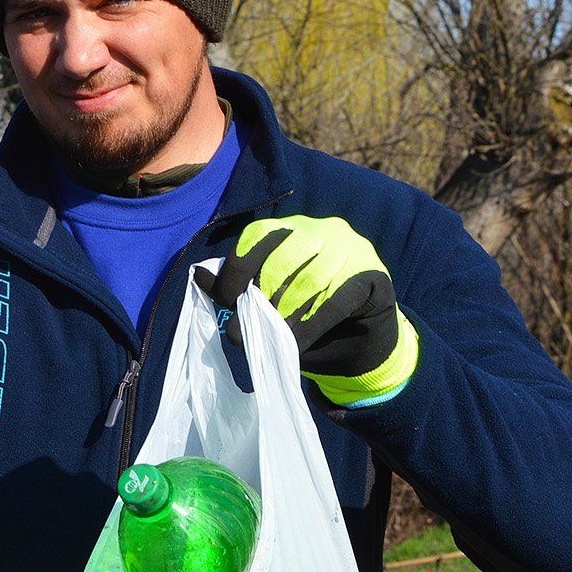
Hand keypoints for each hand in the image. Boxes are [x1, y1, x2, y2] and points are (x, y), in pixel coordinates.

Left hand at [199, 215, 419, 405]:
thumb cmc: (307, 319)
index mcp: (293, 228)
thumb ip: (235, 288)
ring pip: (308, 280)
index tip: (227, 303)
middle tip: (243, 334)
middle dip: (257, 300)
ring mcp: (352, 249)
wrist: (360, 343)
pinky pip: (336, 300)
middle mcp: (323, 230)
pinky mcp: (373, 274)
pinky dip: (312, 325)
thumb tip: (198, 275)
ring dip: (284, 316)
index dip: (237, 269)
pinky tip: (298, 343)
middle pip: (281, 259)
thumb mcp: (267, 303)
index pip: (257, 236)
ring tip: (272, 341)